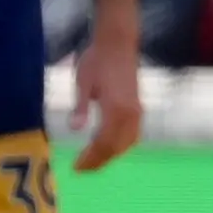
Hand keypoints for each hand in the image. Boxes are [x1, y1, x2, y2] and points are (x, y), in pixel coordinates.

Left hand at [69, 30, 144, 170]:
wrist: (118, 43)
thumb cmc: (96, 60)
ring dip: (111, 155)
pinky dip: (121, 146)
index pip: (103, 142)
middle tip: (81, 169)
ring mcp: (137, 111)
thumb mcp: (83, 82)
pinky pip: (133, 135)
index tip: (75, 167)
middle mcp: (130, 113)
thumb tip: (74, 129)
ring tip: (94, 162)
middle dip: (99, 161)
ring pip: (127, 143)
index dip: (90, 158)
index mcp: (116, 108)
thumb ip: (80, 107)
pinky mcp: (138, 108)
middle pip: (116, 147)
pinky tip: (110, 147)